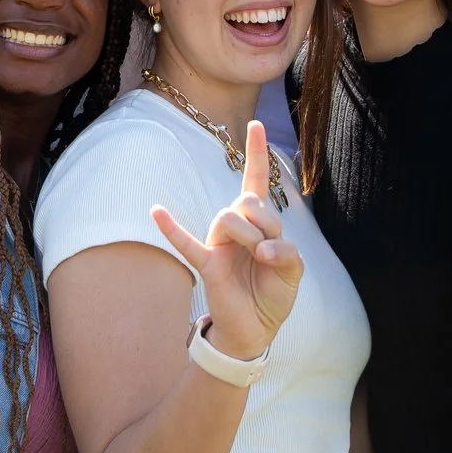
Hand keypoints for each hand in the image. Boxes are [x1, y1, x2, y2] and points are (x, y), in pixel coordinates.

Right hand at [151, 119, 301, 361]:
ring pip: (229, 217)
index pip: (256, 180)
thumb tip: (263, 250)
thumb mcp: (294, 270)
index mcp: (258, 222)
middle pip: (247, 200)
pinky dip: (171, 228)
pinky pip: (187, 243)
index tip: (257, 124)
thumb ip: (286, 252)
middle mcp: (236, 226)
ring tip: (257, 259)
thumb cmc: (273, 293)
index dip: (258, 152)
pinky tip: (157, 212)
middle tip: (271, 250)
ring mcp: (219, 243)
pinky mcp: (208, 263)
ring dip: (252, 237)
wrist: (257, 328)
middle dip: (267, 222)